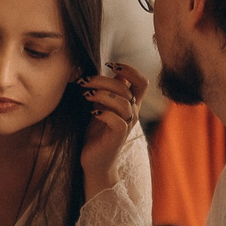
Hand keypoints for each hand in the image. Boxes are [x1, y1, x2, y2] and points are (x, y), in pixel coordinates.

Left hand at [78, 63, 148, 193]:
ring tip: (86, 95)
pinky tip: (92, 112)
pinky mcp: (119, 136)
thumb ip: (106, 90)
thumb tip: (104, 68)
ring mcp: (127, 125)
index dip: (129, 69)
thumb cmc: (97, 132)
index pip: (141, 82)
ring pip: (123, 102)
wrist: (94, 161)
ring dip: (102, 95)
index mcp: (131, 104)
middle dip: (103, 80)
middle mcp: (133, 113)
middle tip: (84, 81)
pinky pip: (117, 120)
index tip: (110, 65)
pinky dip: (104, 113)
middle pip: (126, 88)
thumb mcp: (101, 106)